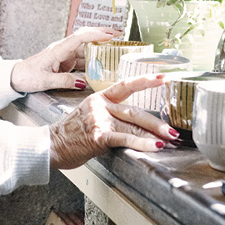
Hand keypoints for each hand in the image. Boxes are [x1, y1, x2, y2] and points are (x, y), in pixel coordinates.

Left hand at [10, 27, 121, 92]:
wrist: (15, 77)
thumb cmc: (26, 76)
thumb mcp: (44, 81)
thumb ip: (63, 81)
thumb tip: (82, 82)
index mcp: (57, 50)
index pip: (79, 38)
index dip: (95, 35)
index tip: (109, 35)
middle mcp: (62, 50)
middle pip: (85, 39)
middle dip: (102, 35)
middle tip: (119, 35)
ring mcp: (64, 56)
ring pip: (85, 50)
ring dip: (100, 49)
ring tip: (116, 49)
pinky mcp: (65, 63)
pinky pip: (82, 60)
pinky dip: (93, 61)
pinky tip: (102, 65)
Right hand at [49, 74, 178, 168]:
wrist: (51, 145)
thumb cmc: (69, 135)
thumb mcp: (89, 117)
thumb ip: (110, 118)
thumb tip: (136, 128)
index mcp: (99, 98)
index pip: (125, 86)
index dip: (145, 81)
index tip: (164, 77)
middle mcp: (100, 106)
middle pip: (134, 112)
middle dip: (156, 123)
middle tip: (173, 130)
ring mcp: (98, 119)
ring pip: (132, 126)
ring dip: (154, 135)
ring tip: (170, 141)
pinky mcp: (98, 135)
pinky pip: (125, 138)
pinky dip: (142, 143)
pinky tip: (155, 147)